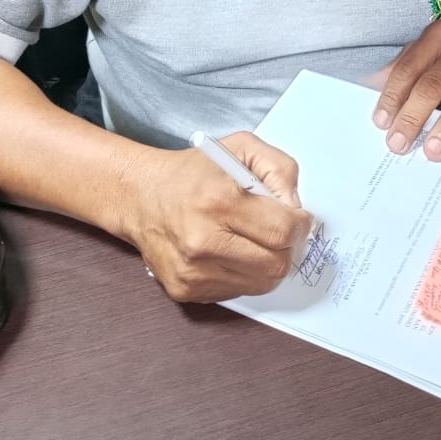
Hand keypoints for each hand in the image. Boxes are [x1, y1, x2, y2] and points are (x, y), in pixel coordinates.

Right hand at [123, 132, 313, 302]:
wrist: (140, 196)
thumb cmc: (193, 171)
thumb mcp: (241, 147)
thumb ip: (279, 168)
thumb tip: (296, 207)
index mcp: (218, 202)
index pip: (282, 231)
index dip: (300, 225)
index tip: (299, 218)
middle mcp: (202, 242)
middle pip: (277, 264)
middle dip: (288, 247)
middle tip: (279, 230)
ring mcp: (193, 272)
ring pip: (261, 284)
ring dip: (267, 263)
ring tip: (253, 239)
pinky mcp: (185, 290)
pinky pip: (237, 292)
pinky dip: (243, 274)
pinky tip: (230, 251)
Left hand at [371, 15, 440, 160]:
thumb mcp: (430, 45)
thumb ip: (404, 64)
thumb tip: (372, 86)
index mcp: (438, 36)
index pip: (409, 68)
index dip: (393, 97)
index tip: (382, 122)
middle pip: (434, 85)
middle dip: (413, 117)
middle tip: (399, 143)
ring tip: (433, 151)